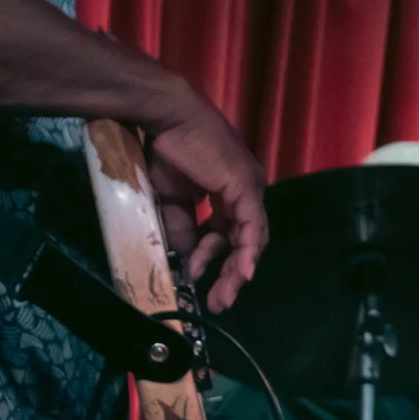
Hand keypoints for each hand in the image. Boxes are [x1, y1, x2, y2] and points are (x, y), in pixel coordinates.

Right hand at [144, 89, 270, 313]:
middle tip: (218, 301)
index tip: (197, 278)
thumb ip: (180, 226)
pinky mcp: (246, 187)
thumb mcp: (170, 198)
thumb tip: (183, 257)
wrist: (167, 118)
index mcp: (229, 192)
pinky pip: (252, 226)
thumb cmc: (166, 150)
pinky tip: (244, 273)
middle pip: (244, 241)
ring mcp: (249, 188)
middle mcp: (245, 192)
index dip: (213, 257)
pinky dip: (249, 251)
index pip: (229, 233)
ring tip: (223, 295)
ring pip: (251, 238)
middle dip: (230, 273)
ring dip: (237, 269)